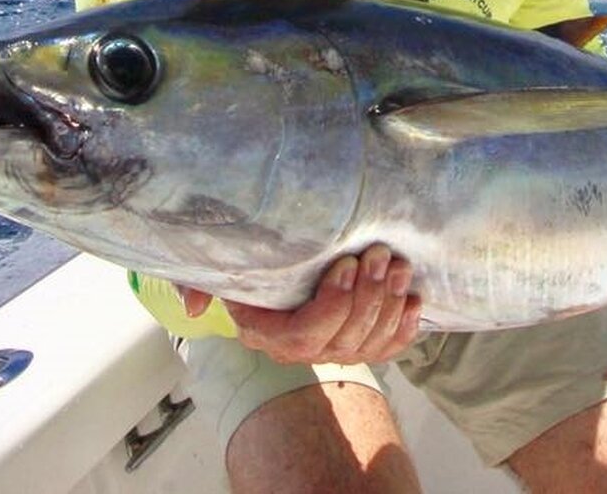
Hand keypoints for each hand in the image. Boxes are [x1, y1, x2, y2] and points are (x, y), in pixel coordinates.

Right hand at [176, 243, 421, 364]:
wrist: (274, 277)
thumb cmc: (247, 270)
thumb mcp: (217, 272)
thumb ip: (197, 283)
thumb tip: (193, 307)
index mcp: (269, 334)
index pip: (304, 335)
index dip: (332, 304)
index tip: (345, 264)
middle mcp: (302, 351)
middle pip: (343, 338)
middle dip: (368, 296)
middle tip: (380, 255)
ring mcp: (334, 351)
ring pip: (369, 342)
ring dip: (389, 304)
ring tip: (399, 267)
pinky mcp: (360, 345)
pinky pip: (387, 349)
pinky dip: (403, 328)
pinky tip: (414, 301)